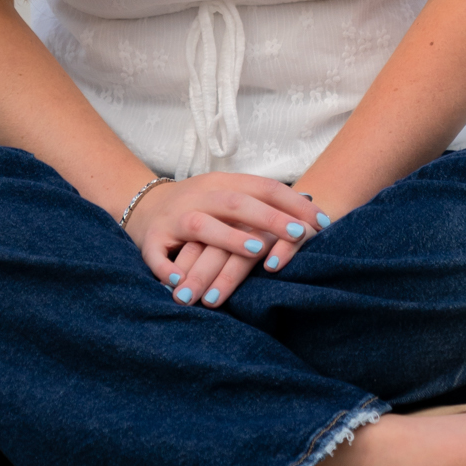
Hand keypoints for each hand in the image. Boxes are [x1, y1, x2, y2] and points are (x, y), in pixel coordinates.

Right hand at [125, 173, 331, 308]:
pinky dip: (168, 269)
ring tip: (256, 251)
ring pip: (201, 225)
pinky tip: (182, 282)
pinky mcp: (152, 241)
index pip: (262, 187)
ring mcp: (174, 218)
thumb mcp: (228, 193)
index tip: (321, 221)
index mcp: (221, 183)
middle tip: (299, 234)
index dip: (292, 203)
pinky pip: (158, 255)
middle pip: (236, 202)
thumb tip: (310, 201)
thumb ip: (261, 198)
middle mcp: (198, 196)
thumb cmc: (200, 205)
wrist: (144, 205)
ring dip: (229, 237)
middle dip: (270, 218)